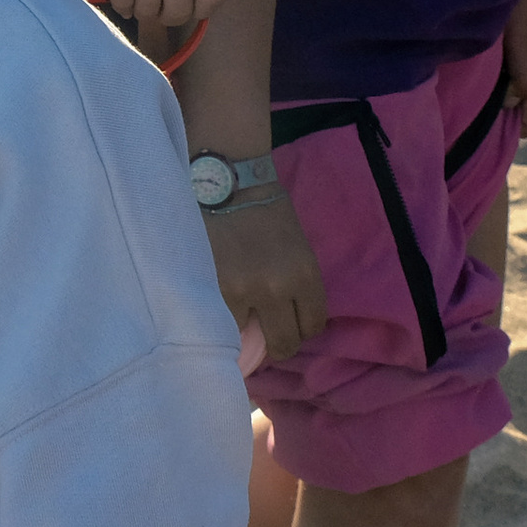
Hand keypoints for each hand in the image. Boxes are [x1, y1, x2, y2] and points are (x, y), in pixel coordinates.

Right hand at [204, 191, 326, 364]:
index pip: (313, 326)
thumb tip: (289, 321)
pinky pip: (225, 324)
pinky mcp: (213, 289)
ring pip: (252, 339)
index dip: (302, 326)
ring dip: (248, 332)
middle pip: (286, 343)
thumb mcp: (298, 249)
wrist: (226, 183)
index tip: (290, 320)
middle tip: (266, 330)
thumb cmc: (266, 212)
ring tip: (241, 316)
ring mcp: (242, 291)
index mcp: (304, 275)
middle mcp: (277, 288)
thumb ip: (297, 286)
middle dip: (278, 341)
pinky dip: (225, 321)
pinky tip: (223, 308)